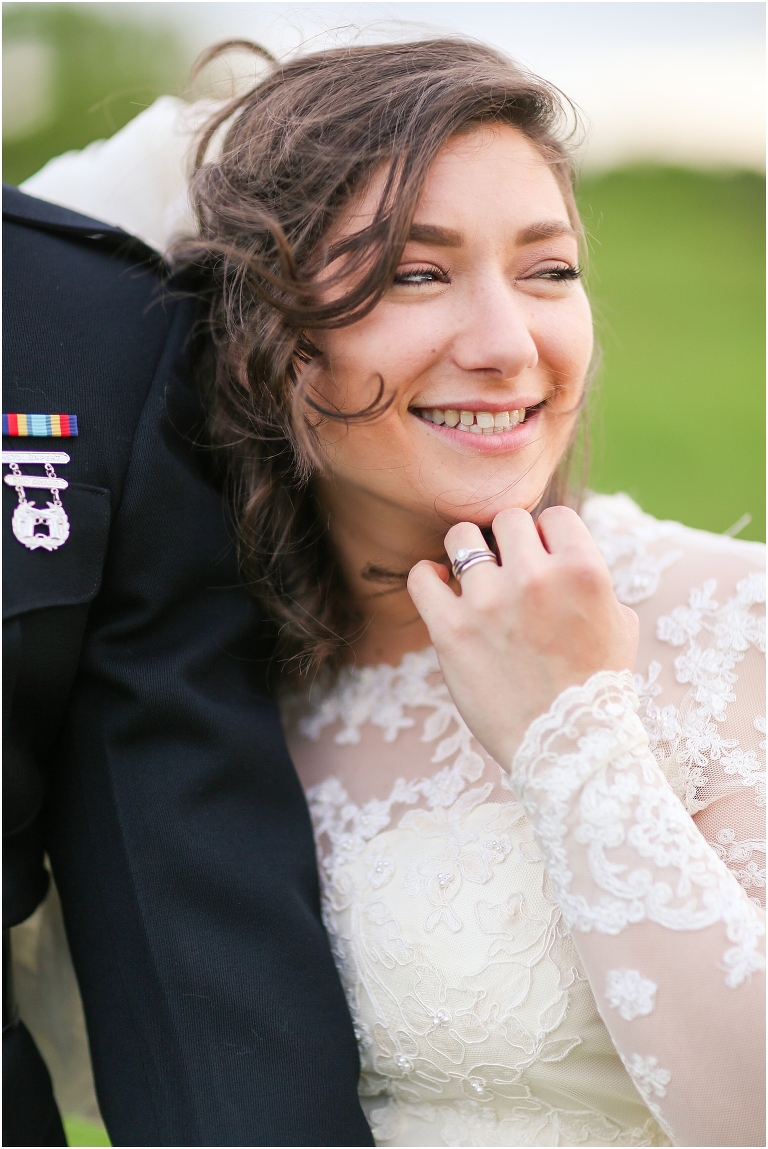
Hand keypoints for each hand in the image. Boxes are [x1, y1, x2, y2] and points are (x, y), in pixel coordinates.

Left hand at [407, 506, 638, 768]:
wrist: (566, 749)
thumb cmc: (597, 688)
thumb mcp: (620, 623)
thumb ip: (592, 578)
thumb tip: (564, 550)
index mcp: (584, 570)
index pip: (552, 517)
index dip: (547, 538)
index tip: (543, 562)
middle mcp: (535, 578)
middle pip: (507, 520)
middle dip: (508, 543)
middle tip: (509, 573)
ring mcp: (489, 602)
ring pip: (461, 539)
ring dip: (467, 555)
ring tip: (473, 578)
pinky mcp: (450, 630)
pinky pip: (421, 577)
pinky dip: (428, 576)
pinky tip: (440, 585)